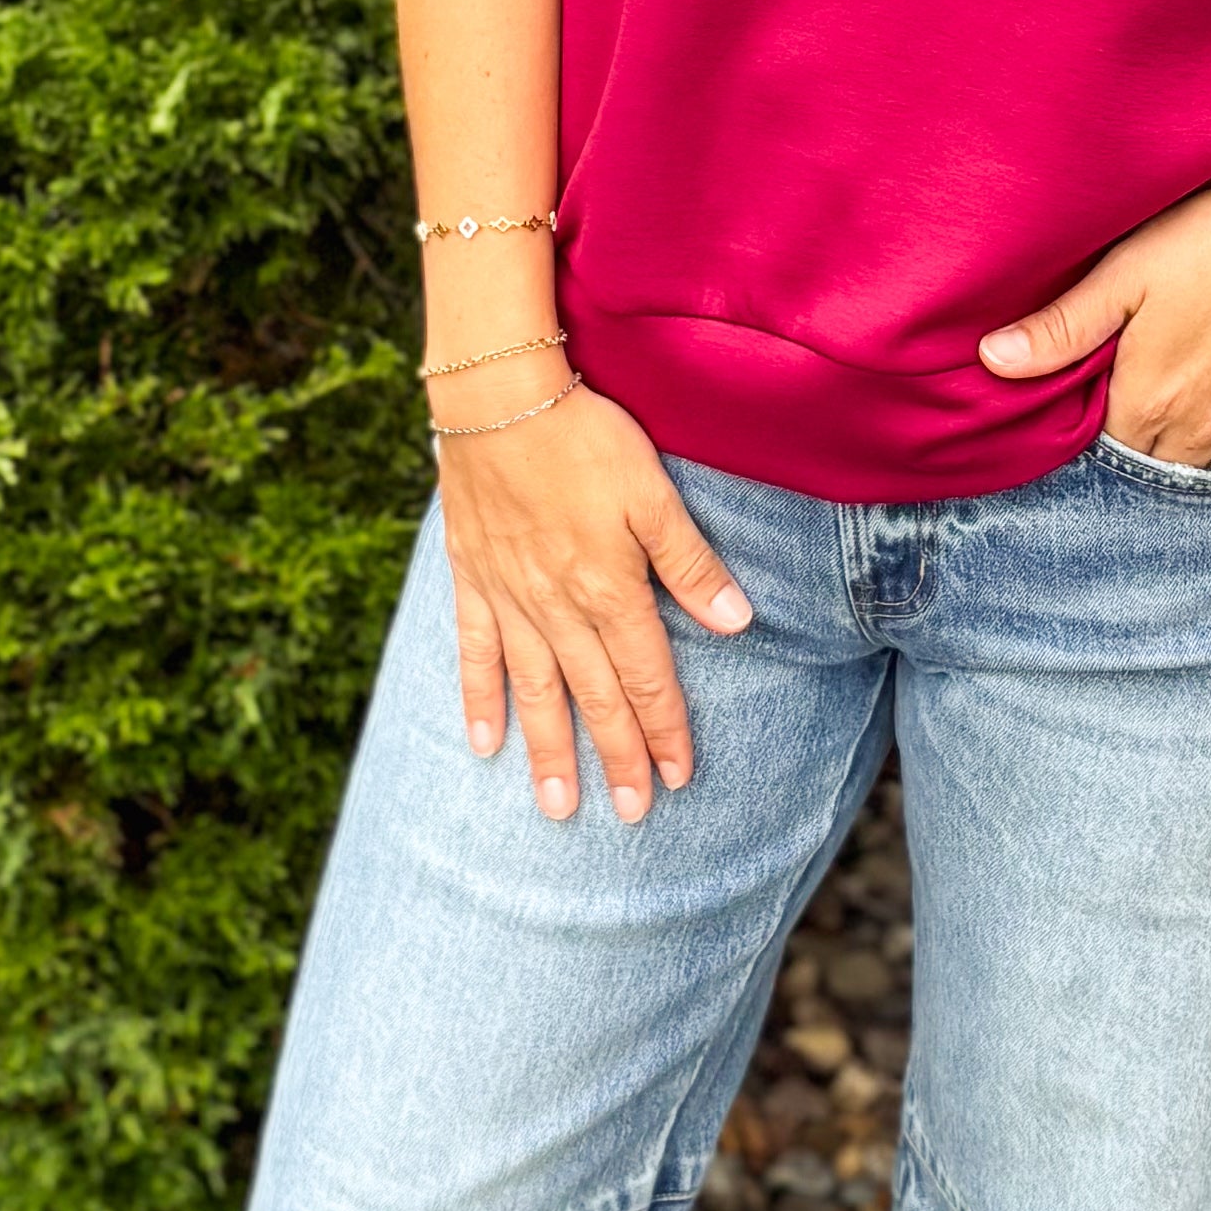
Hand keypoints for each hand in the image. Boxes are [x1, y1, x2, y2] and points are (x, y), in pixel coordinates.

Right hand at [436, 386, 750, 822]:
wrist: (498, 397)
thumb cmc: (586, 438)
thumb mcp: (654, 493)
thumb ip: (691, 563)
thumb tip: (738, 623)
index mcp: (610, 588)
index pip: (647, 676)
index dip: (665, 730)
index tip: (678, 778)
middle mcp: (558, 607)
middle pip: (594, 697)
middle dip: (616, 758)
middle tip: (629, 814)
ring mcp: (510, 598)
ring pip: (535, 691)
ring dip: (549, 751)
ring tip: (558, 806)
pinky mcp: (472, 580)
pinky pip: (476, 653)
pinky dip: (480, 700)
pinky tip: (485, 744)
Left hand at [977, 177, 1210, 468]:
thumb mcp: (1132, 269)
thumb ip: (1063, 327)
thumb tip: (994, 360)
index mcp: (1148, 406)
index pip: (1101, 438)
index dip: (1103, 402)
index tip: (1113, 365)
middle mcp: (1200, 438)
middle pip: (1152, 453)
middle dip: (1143, 421)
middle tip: (1155, 362)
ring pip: (1205, 456)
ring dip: (1192, 429)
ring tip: (1198, 368)